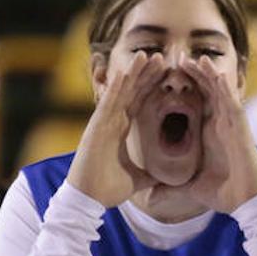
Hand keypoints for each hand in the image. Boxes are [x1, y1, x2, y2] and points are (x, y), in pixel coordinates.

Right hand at [66, 51, 164, 206]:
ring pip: (121, 93)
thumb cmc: (108, 189)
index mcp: (120, 130)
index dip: (151, 86)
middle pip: (132, 92)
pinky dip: (116, 87)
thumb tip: (167, 179)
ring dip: (133, 73)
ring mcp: (103, 123)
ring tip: (147, 55)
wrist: (89, 201)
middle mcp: (112, 122)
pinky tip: (124, 72)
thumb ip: (151, 175)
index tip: (165, 72)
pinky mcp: (96, 129)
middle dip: (146, 74)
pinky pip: (108, 104)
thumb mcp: (138, 180)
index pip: (139, 102)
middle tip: (161, 57)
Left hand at [179, 54, 256, 212]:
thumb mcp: (190, 188)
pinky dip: (225, 88)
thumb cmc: (224, 194)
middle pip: (208, 91)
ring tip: (195, 58)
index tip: (166, 74)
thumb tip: (152, 198)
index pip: (196, 102)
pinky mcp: (241, 130)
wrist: (247, 204)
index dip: (184, 87)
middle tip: (177, 57)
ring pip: (221, 92)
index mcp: (209, 132)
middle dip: (195, 74)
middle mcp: (221, 124)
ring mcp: (232, 125)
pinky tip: (216, 74)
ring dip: (209, 74)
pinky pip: (233, 104)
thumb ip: (171, 189)